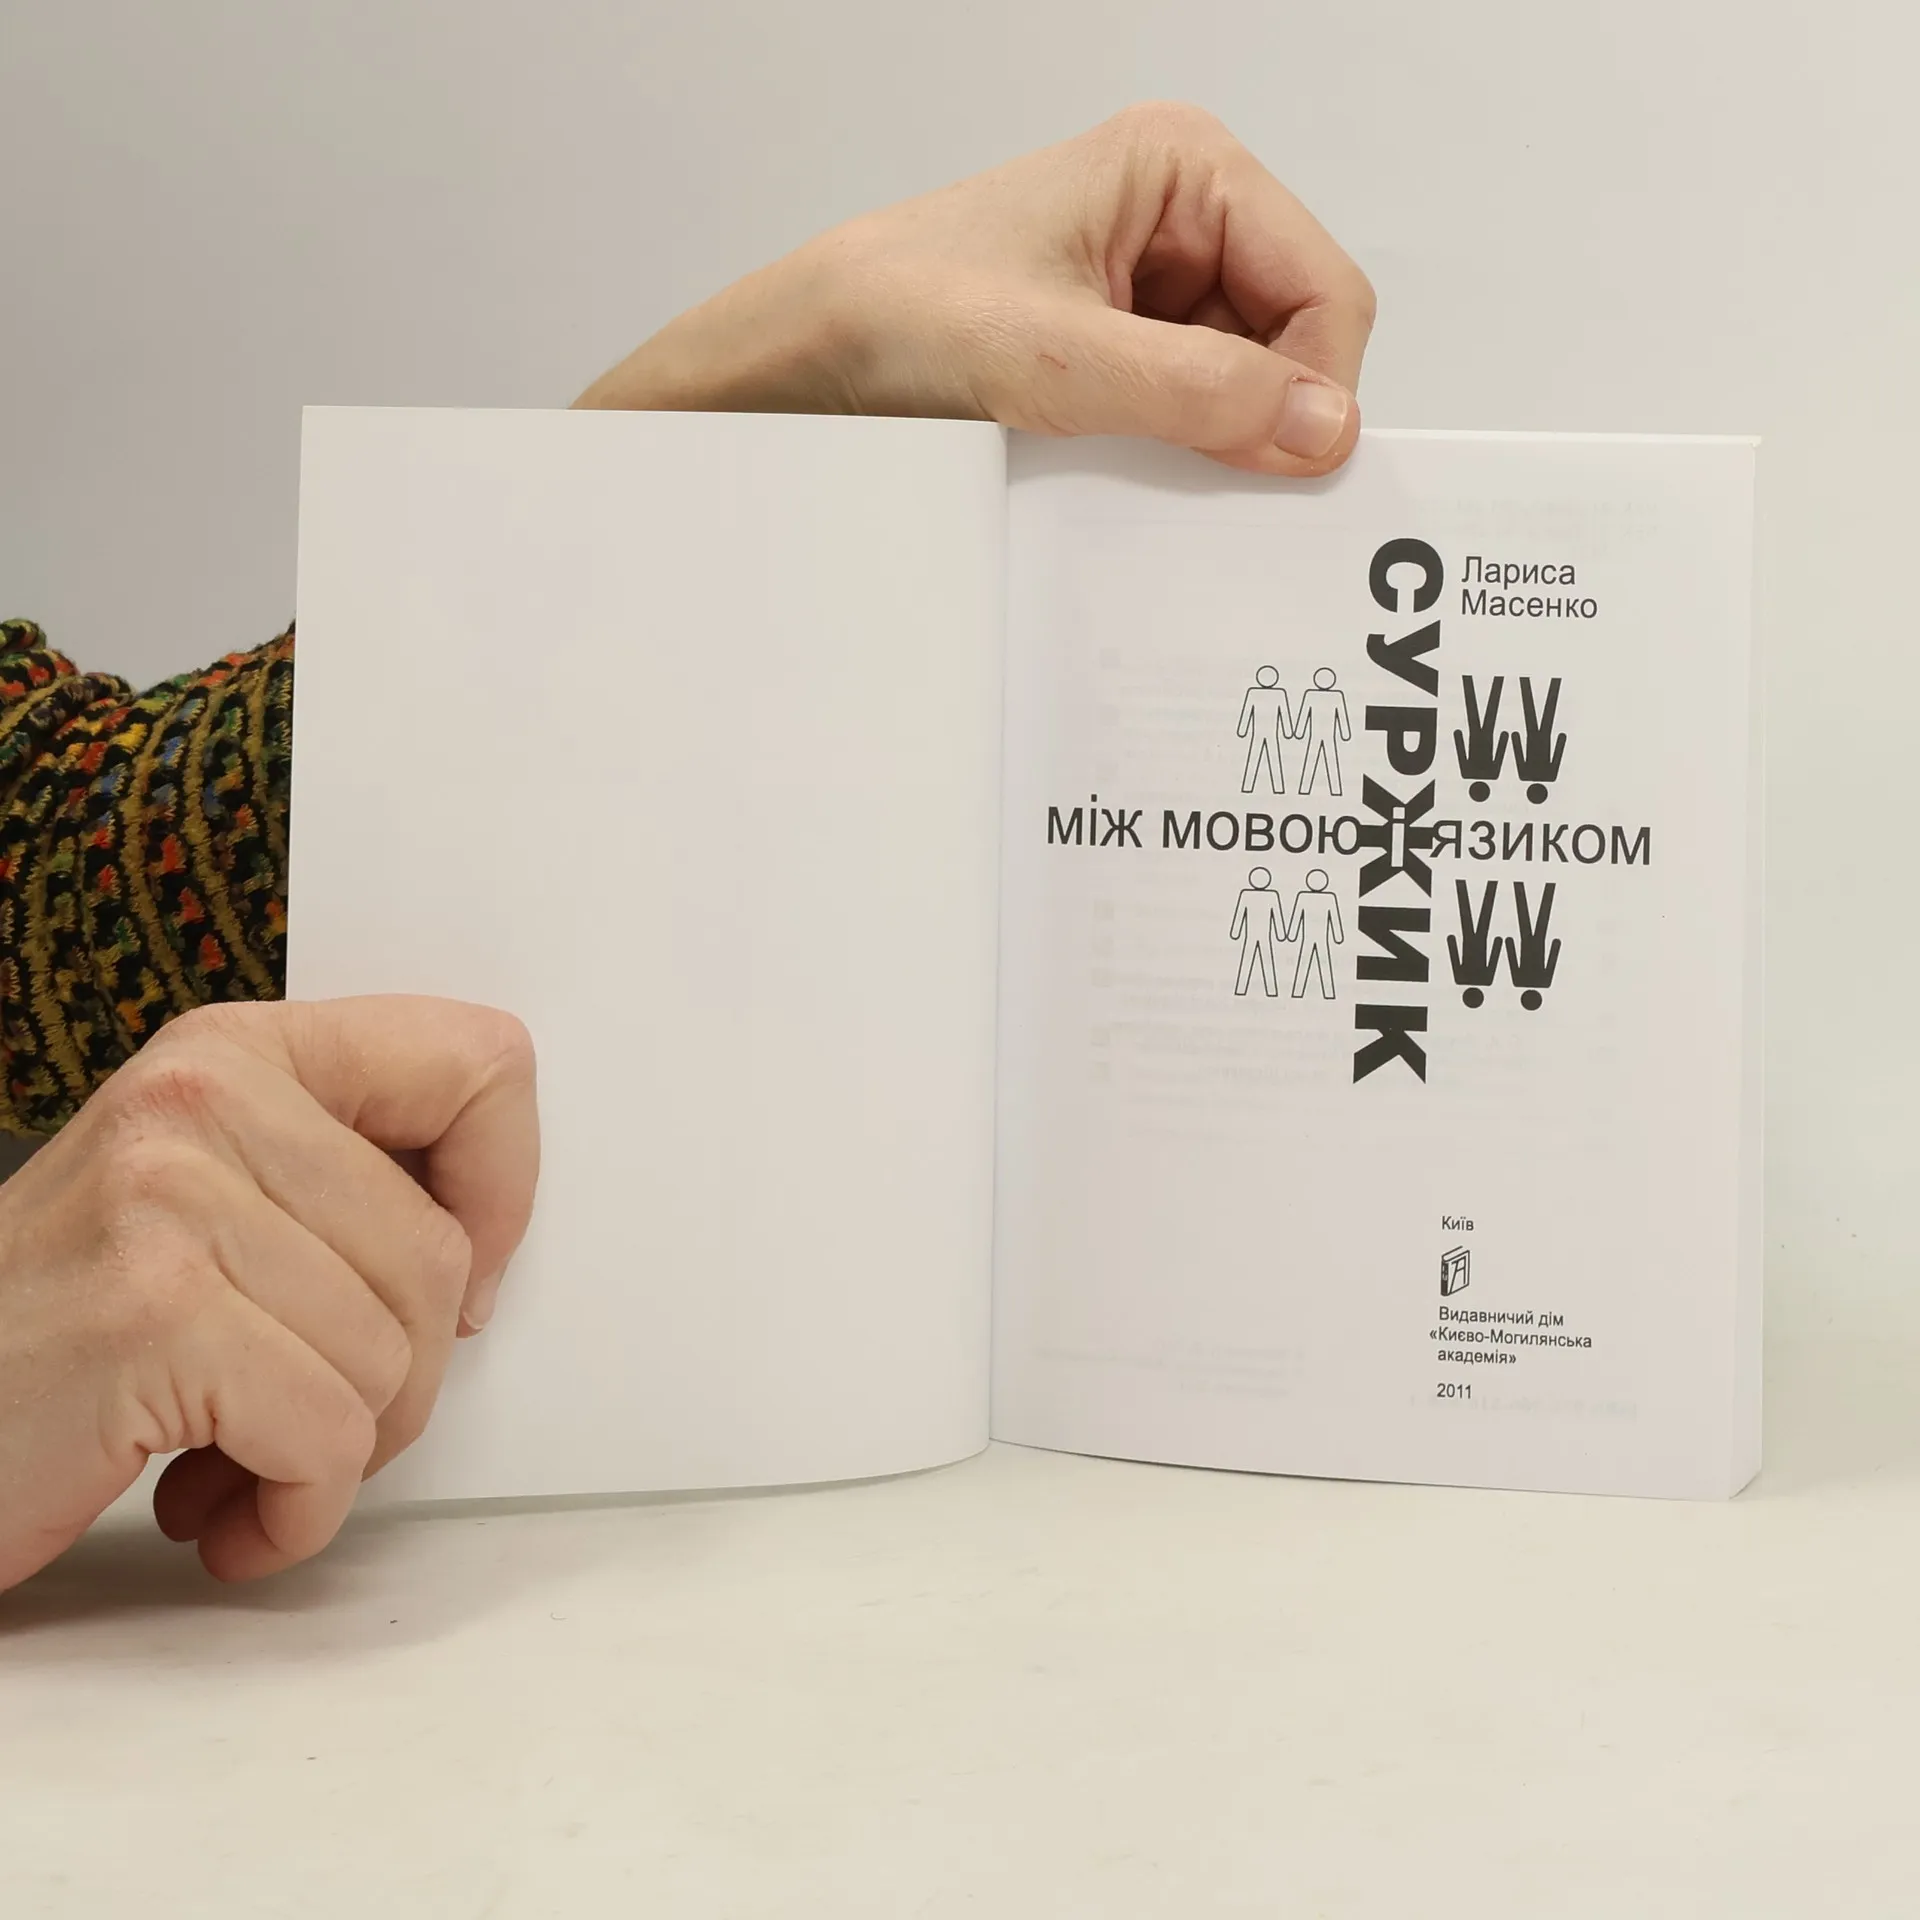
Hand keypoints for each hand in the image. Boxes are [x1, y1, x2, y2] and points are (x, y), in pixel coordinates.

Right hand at [0, 997, 537, 1591]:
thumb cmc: (56, 1336)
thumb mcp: (203, 1206)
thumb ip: (338, 1188)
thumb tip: (486, 1256)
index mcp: (237, 1052)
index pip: (482, 1061)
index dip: (503, 1187)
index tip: (452, 1277)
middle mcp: (203, 1096)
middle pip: (444, 1257)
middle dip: (399, 1377)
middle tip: (303, 1414)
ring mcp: (170, 1201)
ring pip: (396, 1359)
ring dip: (337, 1454)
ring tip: (236, 1458)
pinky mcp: (150, 1316)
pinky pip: (329, 1439)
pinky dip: (293, 1513)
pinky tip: (216, 1512)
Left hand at [577, 102, 1373, 478]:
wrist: (802, 357)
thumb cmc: (900, 313)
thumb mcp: (1059, 359)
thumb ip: (1198, 392)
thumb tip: (1323, 427)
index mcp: (1185, 168)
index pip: (1323, 287)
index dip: (1315, 384)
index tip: (1286, 467)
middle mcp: (1180, 217)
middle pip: (1293, 338)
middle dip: (1261, 414)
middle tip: (1203, 479)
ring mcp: (1151, 284)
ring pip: (1244, 383)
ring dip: (1211, 439)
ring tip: (1134, 461)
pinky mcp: (1118, 345)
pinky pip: (1189, 408)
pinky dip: (1174, 450)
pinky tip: (1121, 465)